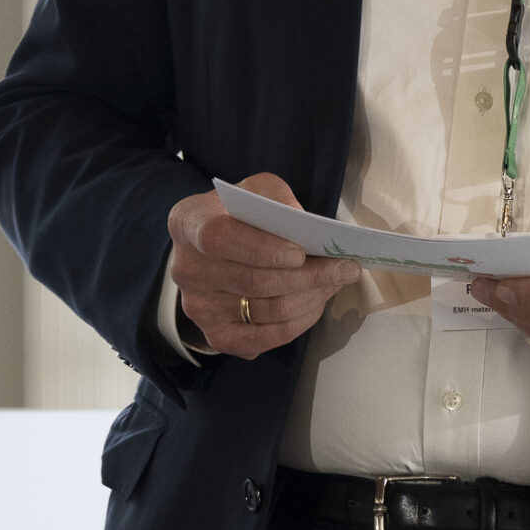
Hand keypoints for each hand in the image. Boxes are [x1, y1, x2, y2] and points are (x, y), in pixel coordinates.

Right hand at [167, 173, 359, 359]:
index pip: (219, 238)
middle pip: (252, 281)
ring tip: (335, 283)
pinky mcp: (215, 335)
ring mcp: (197, 307)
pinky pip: (264, 338)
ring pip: (266, 311)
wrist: (213, 249)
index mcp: (188, 222)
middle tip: (343, 269)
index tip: (300, 252)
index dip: (260, 248)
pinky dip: (297, 323)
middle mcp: (186, 268)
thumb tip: (304, 226)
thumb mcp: (254, 190)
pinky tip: (315, 304)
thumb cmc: (239, 215)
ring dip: (310, 298)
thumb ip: (276, 199)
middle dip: (307, 276)